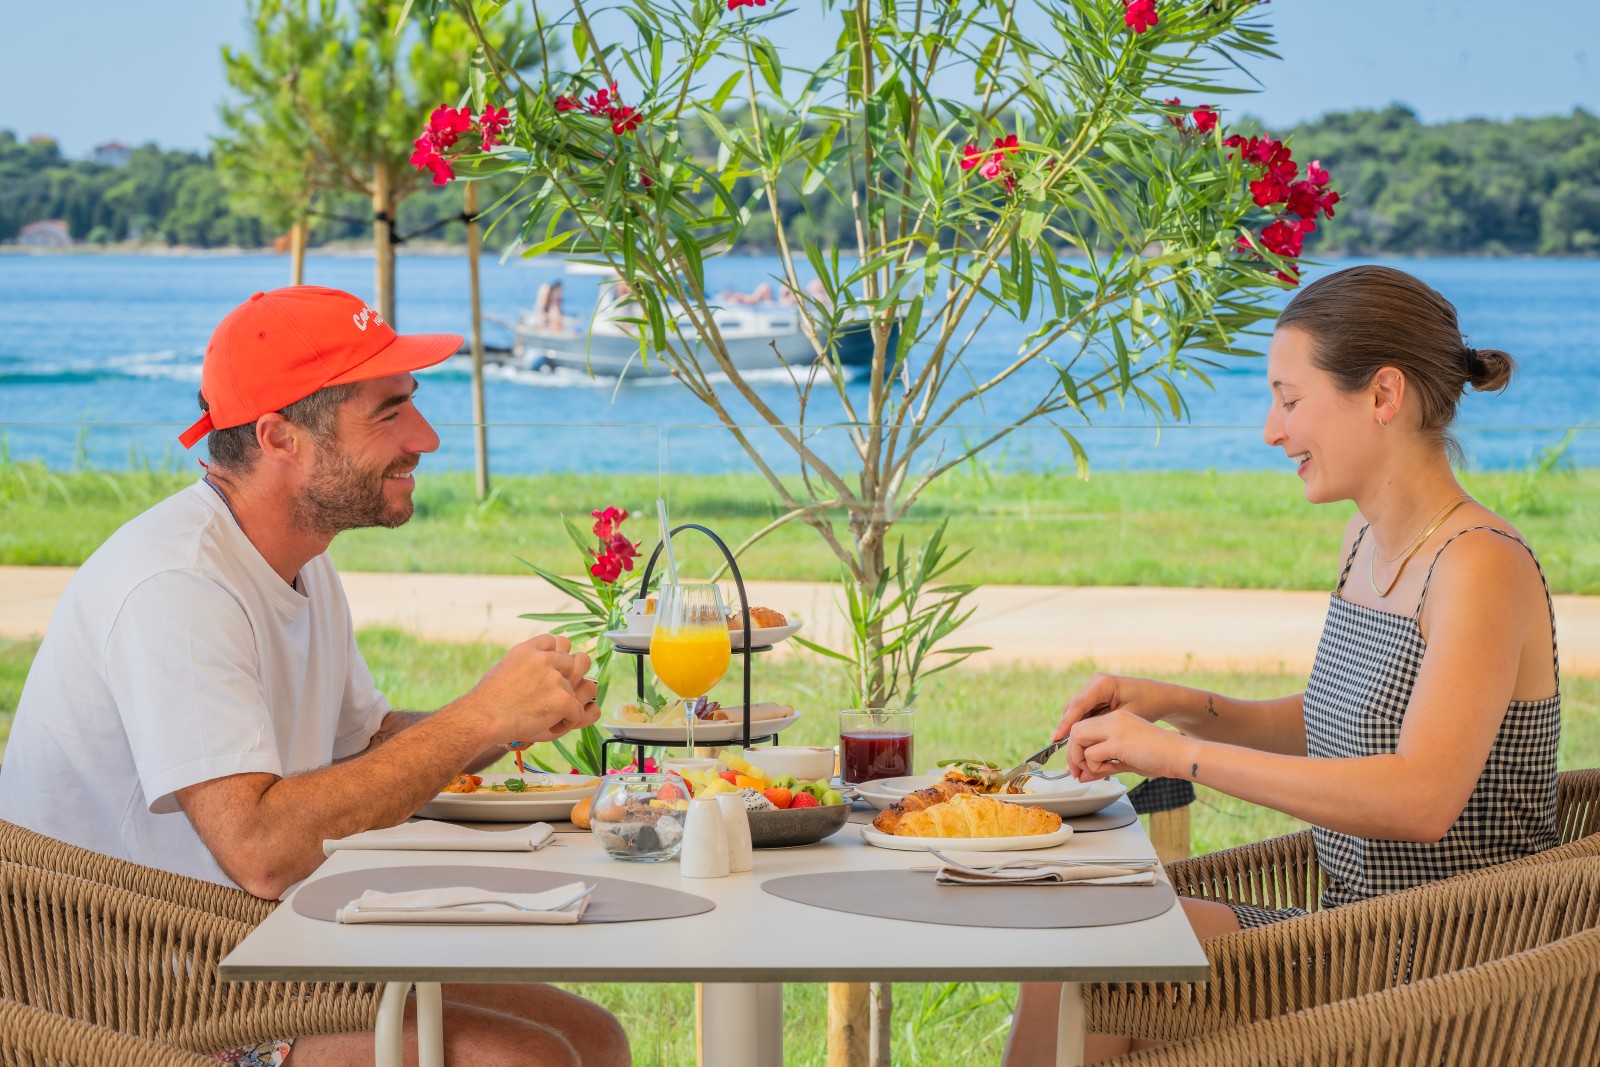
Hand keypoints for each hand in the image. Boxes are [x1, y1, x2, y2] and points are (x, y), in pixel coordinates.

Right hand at [465, 635, 595, 743]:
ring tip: (551, 714)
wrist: (482, 719)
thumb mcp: (506, 668)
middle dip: (572, 679)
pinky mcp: (562, 699)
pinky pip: (580, 711)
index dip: (560, 657)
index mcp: (529, 650)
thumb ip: (529, 662)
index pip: (559, 641)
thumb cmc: (489, 701)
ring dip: (571, 702)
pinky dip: (568, 722)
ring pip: (582, 689)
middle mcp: (544, 659)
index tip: (553, 673)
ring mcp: (555, 678)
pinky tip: (551, 726)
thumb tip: (550, 662)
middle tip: (556, 696)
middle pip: (578, 661)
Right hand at [1052, 673, 1166, 743]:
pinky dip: (1083, 729)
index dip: (1065, 724)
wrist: (1160, 696)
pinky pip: (1084, 714)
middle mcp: (1094, 684)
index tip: (1055, 739)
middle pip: (1072, 710)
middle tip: (1069, 753)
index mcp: (1102, 684)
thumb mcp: (1126, 719)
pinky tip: (1085, 744)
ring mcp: (1094, 690)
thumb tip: (1085, 748)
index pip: (1077, 706)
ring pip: (1076, 713)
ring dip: (1075, 732)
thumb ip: (1103, 729)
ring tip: (1076, 753)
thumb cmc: (1149, 705)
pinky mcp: (1095, 697)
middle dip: (1068, 732)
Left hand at [1065, 709, 1193, 782]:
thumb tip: (1083, 776)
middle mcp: (1113, 719)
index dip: (1076, 747)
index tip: (1078, 766)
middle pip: (1076, 730)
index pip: (1083, 726)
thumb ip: (1103, 766)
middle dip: (1072, 753)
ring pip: (1078, 737)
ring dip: (1080, 758)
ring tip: (1093, 771)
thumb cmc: (1159, 758)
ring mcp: (1115, 728)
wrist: (1181, 755)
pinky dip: (1093, 765)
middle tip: (1077, 772)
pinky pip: (1091, 753)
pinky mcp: (1118, 741)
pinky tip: (1107, 771)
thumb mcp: (1126, 761)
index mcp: (1116, 718)